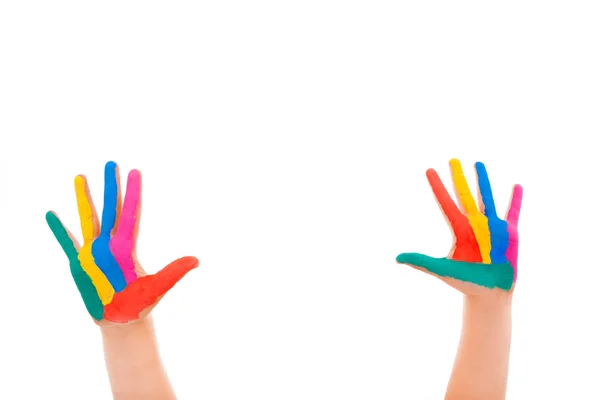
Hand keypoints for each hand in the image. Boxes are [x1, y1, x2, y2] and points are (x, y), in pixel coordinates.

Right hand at [46, 161, 198, 324]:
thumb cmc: (140, 306)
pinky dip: (59, 228)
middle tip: (111, 163)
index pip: (131, 213)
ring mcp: (93, 252)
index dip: (133, 193)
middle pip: (111, 209)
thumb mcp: (157, 288)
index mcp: (127, 247)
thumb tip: (197, 260)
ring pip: (88, 218)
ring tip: (80, 176)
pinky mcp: (79, 263)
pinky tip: (52, 213)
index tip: (135, 171)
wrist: (120, 322)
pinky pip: (66, 242)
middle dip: (110, 187)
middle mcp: (110, 245)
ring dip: (83, 198)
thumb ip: (173, 273)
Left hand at [396, 159, 521, 295]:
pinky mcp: (510, 234)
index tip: (429, 170)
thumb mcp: (443, 270)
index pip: (445, 203)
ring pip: (486, 197)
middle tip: (452, 159)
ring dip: (483, 181)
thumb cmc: (466, 283)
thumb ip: (422, 261)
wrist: (490, 294)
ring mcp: (492, 227)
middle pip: (464, 195)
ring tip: (478, 163)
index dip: (437, 187)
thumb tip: (397, 258)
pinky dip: (515, 200)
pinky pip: (513, 212)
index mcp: (459, 230)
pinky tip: (516, 186)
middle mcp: (474, 224)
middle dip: (458, 177)